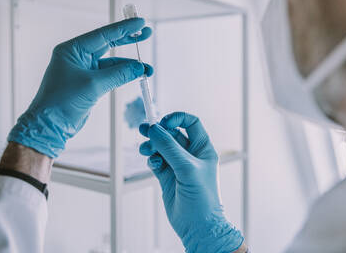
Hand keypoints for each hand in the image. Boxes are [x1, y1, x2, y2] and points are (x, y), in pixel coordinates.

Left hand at [8, 18, 152, 157]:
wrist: (50, 125)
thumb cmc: (61, 102)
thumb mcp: (93, 85)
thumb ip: (118, 74)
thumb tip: (139, 67)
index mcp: (72, 50)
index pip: (103, 35)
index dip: (124, 28)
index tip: (140, 23)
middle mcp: (77, 57)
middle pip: (108, 43)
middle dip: (128, 40)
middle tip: (146, 33)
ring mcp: (84, 70)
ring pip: (112, 62)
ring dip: (129, 65)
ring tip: (147, 68)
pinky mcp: (89, 83)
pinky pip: (110, 75)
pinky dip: (124, 75)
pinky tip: (137, 75)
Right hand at [139, 112, 243, 252]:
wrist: (198, 226)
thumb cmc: (202, 197)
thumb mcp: (187, 168)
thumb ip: (169, 147)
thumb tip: (153, 129)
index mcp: (203, 148)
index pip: (191, 123)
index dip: (177, 119)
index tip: (163, 122)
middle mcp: (191, 155)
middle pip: (172, 134)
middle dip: (158, 131)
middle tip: (142, 129)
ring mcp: (178, 166)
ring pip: (161, 147)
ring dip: (151, 146)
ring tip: (144, 150)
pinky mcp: (167, 177)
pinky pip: (156, 161)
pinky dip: (152, 160)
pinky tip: (153, 164)